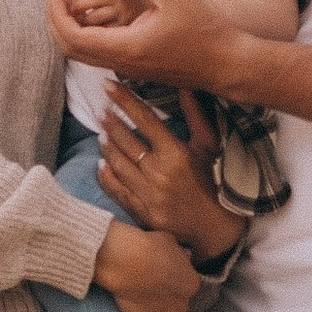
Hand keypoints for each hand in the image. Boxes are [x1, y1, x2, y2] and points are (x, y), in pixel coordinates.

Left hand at [47, 0, 242, 93]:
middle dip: (58, 20)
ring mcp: (129, 69)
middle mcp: (123, 64)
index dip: (57, 14)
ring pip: (85, 55)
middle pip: (71, 50)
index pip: (74, 37)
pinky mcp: (138, 68)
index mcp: (126, 47)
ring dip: (72, 27)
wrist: (228, 63)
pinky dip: (88, 35)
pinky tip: (97, 13)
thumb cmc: (205, 29)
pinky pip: (100, 55)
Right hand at [92, 216, 202, 311]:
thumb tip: (180, 258)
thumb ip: (178, 255)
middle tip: (149, 289)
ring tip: (140, 301)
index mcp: (192, 283)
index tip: (161, 278)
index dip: (174, 283)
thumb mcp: (170, 241)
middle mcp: (186, 303)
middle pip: (178, 304)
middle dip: (167, 299)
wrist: (123, 261)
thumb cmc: (145, 246)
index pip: (188, 287)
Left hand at [98, 90, 246, 265]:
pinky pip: (116, 189)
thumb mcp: (208, 146)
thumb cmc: (210, 180)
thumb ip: (196, 115)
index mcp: (176, 152)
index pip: (145, 119)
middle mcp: (159, 171)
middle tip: (100, 109)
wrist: (212, 226)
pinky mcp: (140, 210)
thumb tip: (186, 86)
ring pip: (117, 163)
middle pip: (125, 141)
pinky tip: (101, 164)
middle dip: (109, 122)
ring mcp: (147, 193)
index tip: (108, 85)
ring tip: (100, 132)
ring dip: (106, 146)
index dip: (124, 100)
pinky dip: (105, 175)